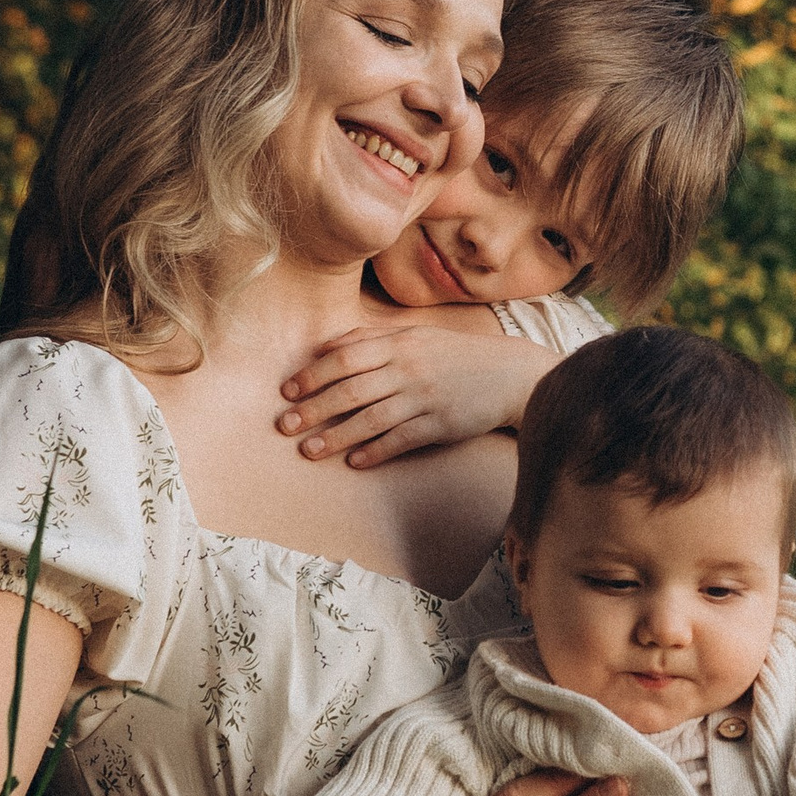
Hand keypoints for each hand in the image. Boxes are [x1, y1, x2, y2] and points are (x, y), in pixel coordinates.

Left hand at [276, 313, 552, 467]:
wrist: (510, 374)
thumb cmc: (456, 354)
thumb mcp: (416, 335)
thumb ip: (372, 338)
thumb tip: (325, 346)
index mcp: (399, 343)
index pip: (345, 357)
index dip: (313, 375)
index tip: (288, 391)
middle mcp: (409, 368)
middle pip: (351, 390)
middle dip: (313, 409)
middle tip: (284, 425)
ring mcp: (425, 397)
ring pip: (371, 419)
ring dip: (336, 436)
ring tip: (309, 450)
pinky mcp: (441, 425)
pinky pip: (401, 440)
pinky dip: (376, 451)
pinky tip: (355, 461)